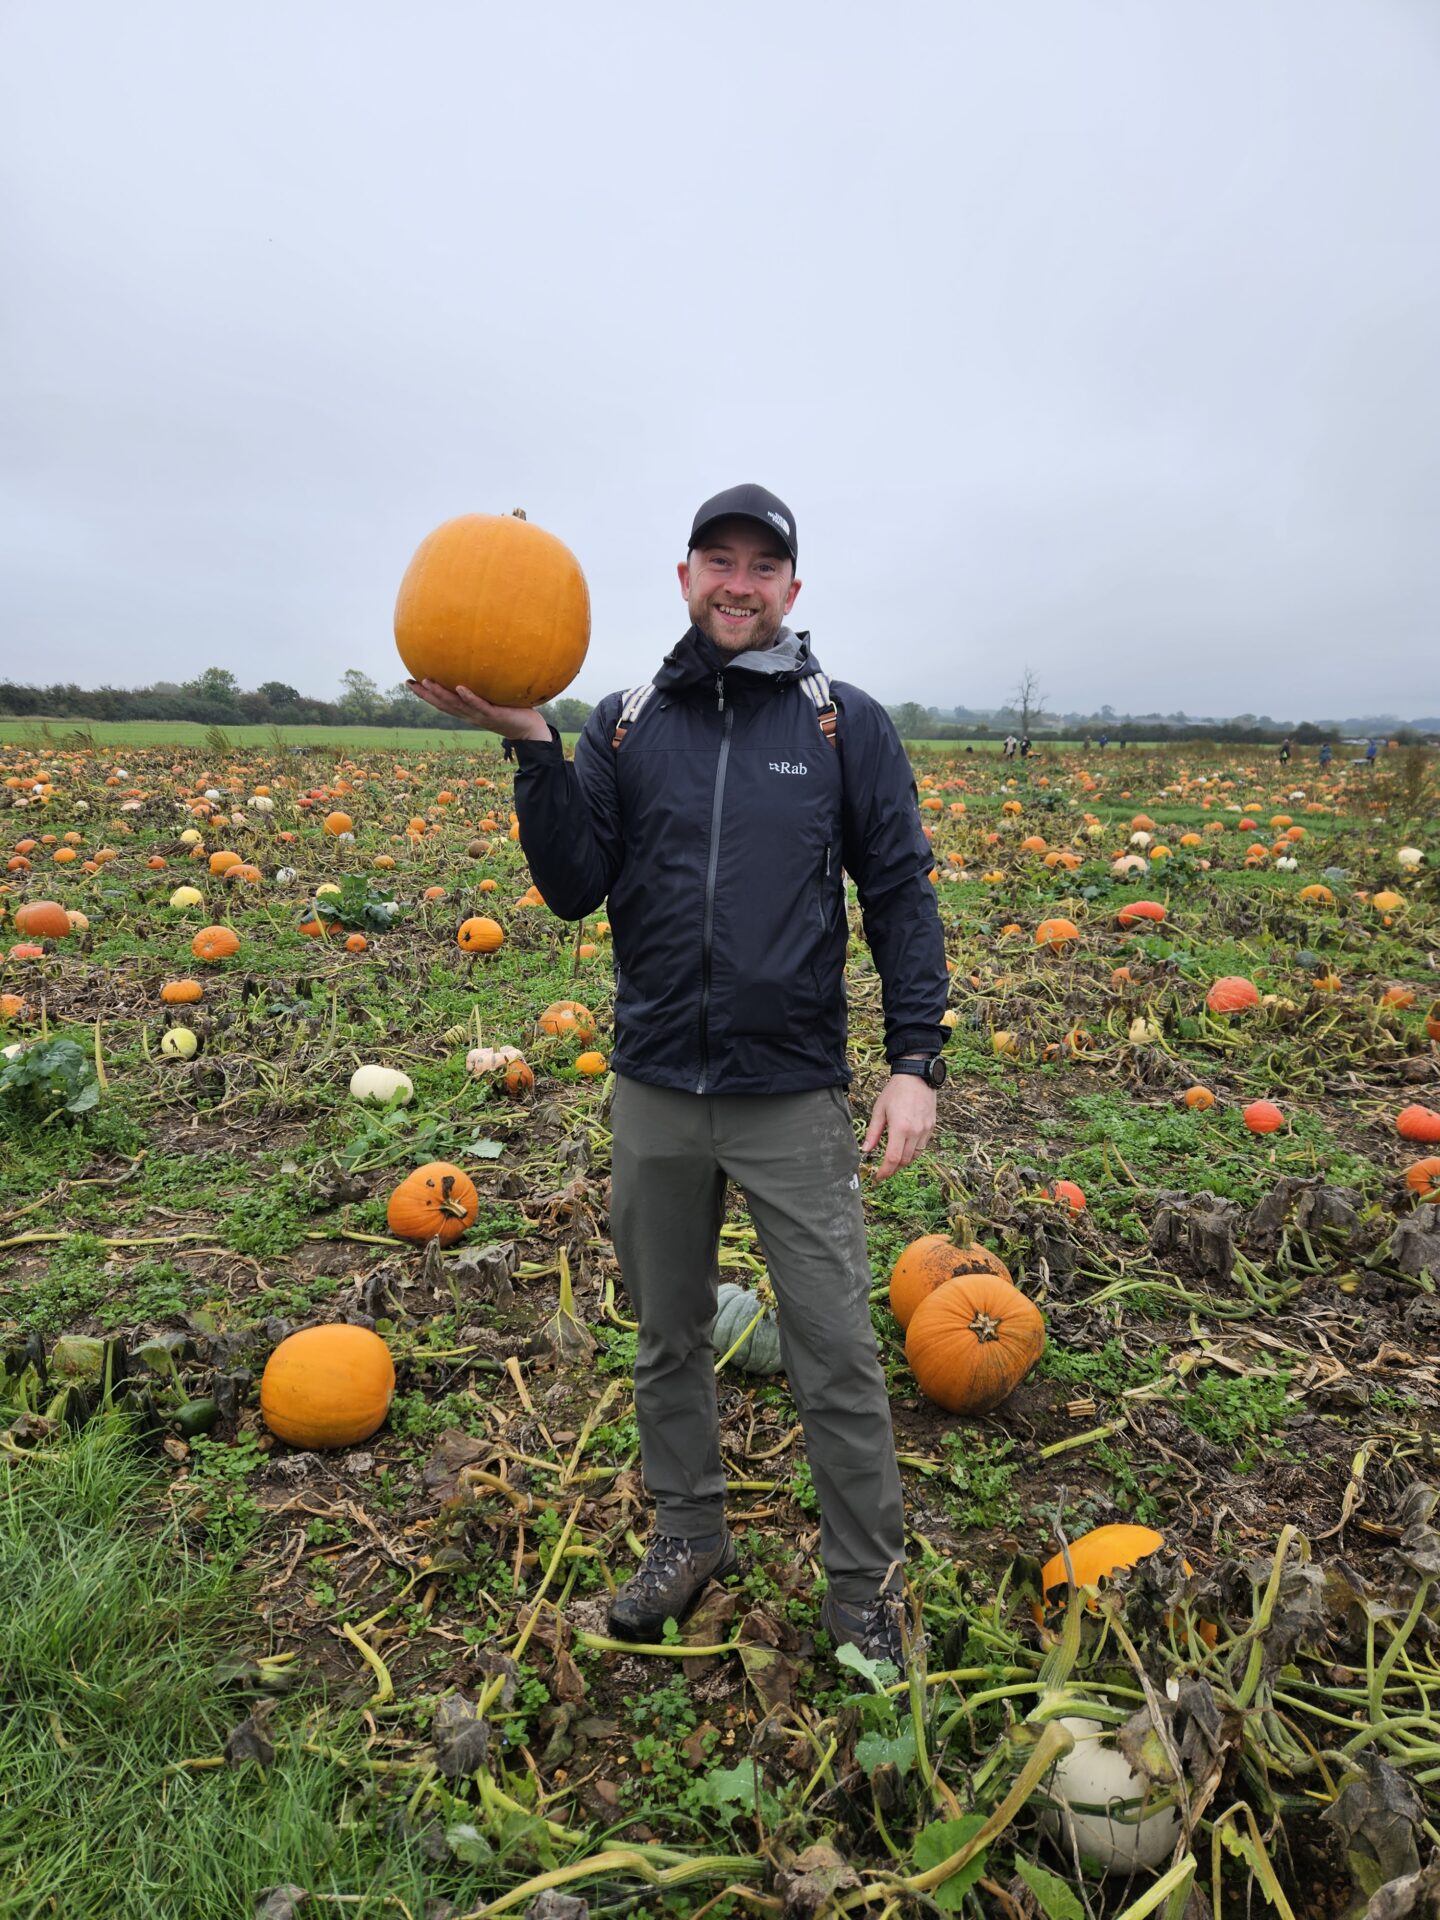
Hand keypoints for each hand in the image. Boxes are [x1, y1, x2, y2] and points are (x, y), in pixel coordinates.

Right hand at [406, 679, 549, 740]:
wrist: (530, 730)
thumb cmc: (512, 711)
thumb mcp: (494, 697)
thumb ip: (484, 686)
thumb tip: (479, 664)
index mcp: (468, 711)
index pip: (442, 702)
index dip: (425, 694)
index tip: (409, 683)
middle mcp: (470, 714)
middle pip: (443, 705)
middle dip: (425, 694)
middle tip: (409, 683)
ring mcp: (481, 715)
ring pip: (456, 705)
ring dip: (441, 694)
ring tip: (427, 681)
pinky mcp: (494, 714)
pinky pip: (479, 705)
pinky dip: (469, 697)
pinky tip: (460, 687)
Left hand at [861, 1075, 935, 1180]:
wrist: (917, 1076)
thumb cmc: (895, 1091)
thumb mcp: (879, 1110)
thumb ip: (873, 1133)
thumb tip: (866, 1150)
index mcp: (900, 1128)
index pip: (892, 1159)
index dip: (884, 1172)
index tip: (877, 1177)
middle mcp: (915, 1132)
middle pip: (904, 1161)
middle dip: (893, 1169)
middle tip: (883, 1171)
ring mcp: (925, 1131)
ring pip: (914, 1156)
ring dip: (903, 1162)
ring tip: (892, 1162)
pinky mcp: (931, 1128)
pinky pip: (922, 1147)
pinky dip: (912, 1153)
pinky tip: (904, 1149)